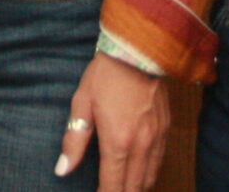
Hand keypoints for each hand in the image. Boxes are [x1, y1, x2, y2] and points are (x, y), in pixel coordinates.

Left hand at [55, 52, 166, 189]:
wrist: (138, 50)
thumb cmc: (106, 75)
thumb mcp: (82, 104)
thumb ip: (74, 141)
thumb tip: (62, 169)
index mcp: (117, 141)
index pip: (112, 185)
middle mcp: (141, 146)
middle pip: (134, 188)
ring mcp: (157, 139)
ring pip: (149, 179)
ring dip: (136, 188)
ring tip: (122, 189)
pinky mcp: (166, 130)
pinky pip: (159, 163)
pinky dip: (149, 175)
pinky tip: (139, 175)